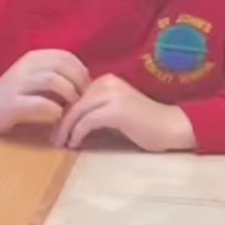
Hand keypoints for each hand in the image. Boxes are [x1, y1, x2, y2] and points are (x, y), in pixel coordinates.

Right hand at [0, 49, 90, 135]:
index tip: (87, 86)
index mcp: (32, 58)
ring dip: (69, 94)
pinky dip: (55, 109)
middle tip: (85, 98)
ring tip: (74, 107)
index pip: (65, 56)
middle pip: (62, 65)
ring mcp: (18, 84)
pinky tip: (59, 116)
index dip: (81, 70)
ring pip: (53, 80)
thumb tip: (83, 81)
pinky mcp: (12, 104)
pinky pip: (40, 102)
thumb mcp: (32, 77)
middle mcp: (26, 67)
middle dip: (79, 82)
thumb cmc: (11, 95)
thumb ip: (53, 75)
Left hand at [55, 75, 196, 151]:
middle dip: (61, 121)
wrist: (171, 127)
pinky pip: (87, 121)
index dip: (64, 112)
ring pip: (78, 111)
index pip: (76, 94)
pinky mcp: (116, 110)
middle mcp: (108, 83)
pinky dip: (77, 133)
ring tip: (60, 143)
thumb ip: (96, 110)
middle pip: (74, 102)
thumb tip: (70, 121)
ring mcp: (113, 95)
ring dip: (66, 129)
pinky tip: (75, 144)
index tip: (56, 128)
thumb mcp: (116, 111)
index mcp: (106, 81)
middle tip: (53, 138)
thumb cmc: (145, 124)